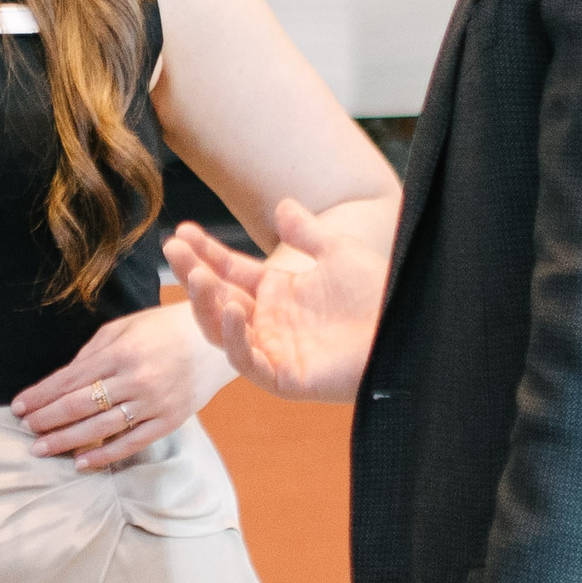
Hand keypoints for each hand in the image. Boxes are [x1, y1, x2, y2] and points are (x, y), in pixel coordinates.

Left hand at [11, 301, 232, 471]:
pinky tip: (81, 463)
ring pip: (100, 427)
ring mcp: (153, 403)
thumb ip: (92, 352)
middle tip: (25, 429)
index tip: (19, 406)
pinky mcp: (169, 421)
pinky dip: (104, 455)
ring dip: (66, 440)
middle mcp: (135, 379)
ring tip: (41, 448)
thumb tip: (63, 378)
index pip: (69, 379)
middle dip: (47, 419)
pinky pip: (131, 443)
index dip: (41, 395)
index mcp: (120, 352)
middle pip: (79, 405)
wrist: (219, 339)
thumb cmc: (164, 329)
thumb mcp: (124, 327)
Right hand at [164, 194, 394, 401]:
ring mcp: (273, 351)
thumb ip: (307, 233)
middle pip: (217, 300)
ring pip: (222, 331)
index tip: (181, 232)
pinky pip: (248, 361)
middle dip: (193, 274)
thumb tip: (282, 204)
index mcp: (277, 294)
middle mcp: (268, 323)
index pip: (228, 271)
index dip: (204, 252)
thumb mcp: (338, 253)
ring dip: (206, 305)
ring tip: (196, 277)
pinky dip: (237, 337)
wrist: (407, 328)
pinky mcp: (284, 378)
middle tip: (174, 249)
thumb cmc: (379, 296)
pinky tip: (235, 309)